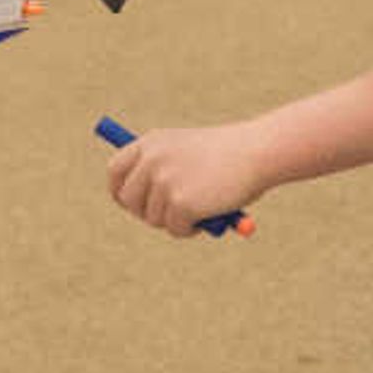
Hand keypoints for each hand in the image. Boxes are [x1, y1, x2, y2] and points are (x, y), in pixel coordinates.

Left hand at [101, 119, 265, 237]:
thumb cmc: (228, 153)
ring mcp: (164, 183)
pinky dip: (191, 229)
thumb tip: (146, 206)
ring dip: (176, 221)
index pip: (115, 171)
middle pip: (129, 201)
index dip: (119, 191)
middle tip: (170, 216)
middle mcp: (151, 161)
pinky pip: (176, 230)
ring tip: (203, 207)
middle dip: (146, 213)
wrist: (257, 151)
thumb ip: (164, 172)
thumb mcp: (188, 153)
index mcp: (150, 143)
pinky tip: (210, 213)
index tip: (131, 205)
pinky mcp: (180, 204)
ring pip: (155, 219)